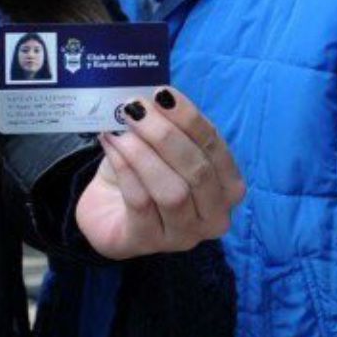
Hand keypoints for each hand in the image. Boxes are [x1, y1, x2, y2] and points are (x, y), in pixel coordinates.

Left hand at [75, 87, 245, 260]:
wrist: (109, 211)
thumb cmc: (144, 175)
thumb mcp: (164, 148)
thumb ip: (170, 126)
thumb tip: (155, 97)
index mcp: (228, 188)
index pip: (216, 148)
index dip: (190, 119)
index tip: (163, 94)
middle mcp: (214, 217)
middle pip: (198, 172)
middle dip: (166, 135)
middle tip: (136, 108)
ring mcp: (183, 236)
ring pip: (172, 192)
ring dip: (144, 154)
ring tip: (121, 129)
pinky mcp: (147, 242)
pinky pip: (140, 202)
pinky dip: (125, 169)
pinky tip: (111, 146)